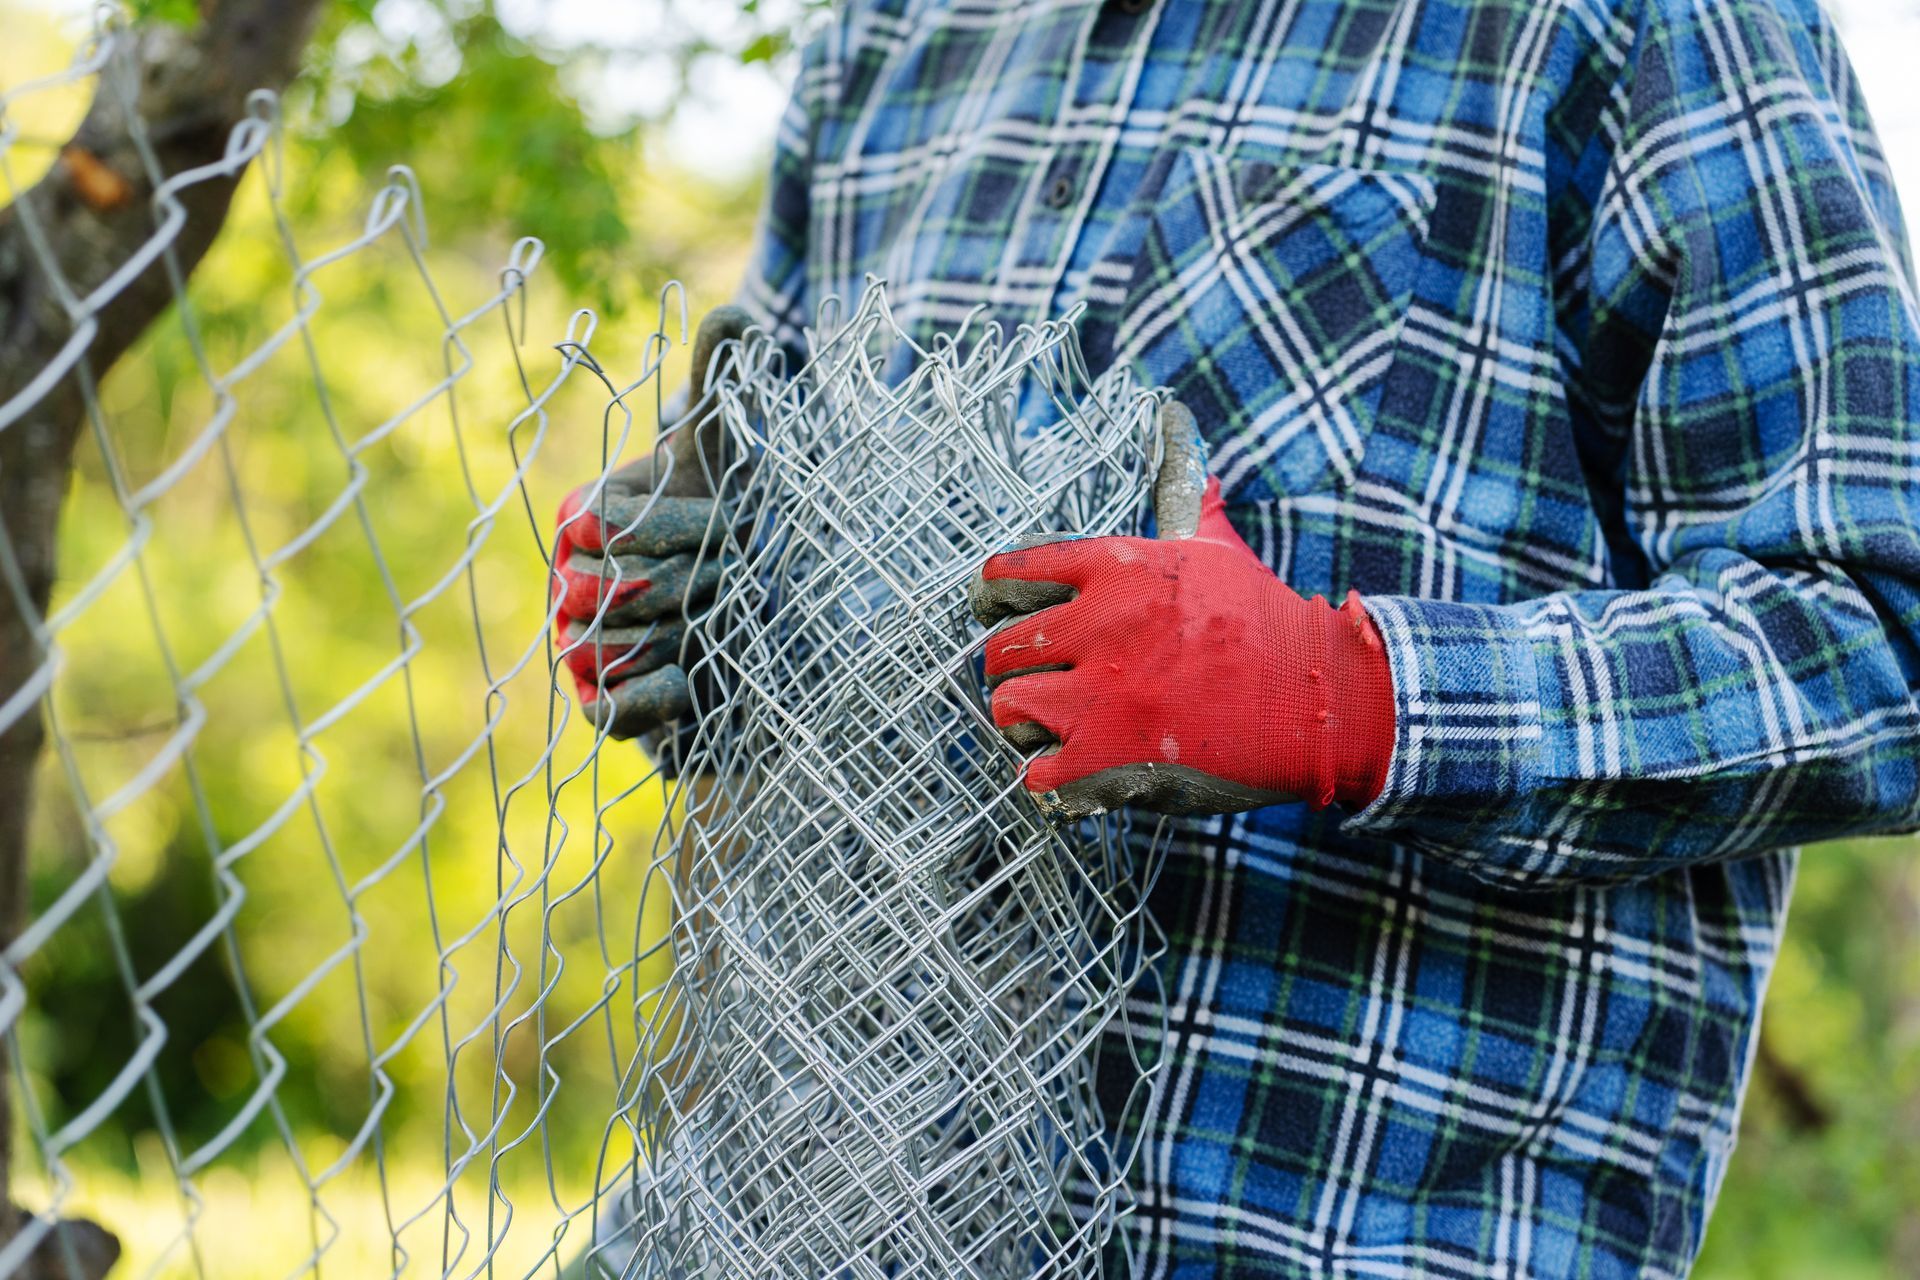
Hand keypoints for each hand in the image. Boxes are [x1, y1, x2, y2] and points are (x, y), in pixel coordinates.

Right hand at [553, 306, 748, 737]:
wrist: (742, 612)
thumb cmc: (722, 521)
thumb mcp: (722, 455)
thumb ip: (720, 387)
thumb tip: (737, 313)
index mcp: (583, 519)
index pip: (611, 526)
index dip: (680, 527)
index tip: (736, 523)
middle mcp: (569, 585)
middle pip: (619, 590)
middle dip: (696, 583)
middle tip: (737, 579)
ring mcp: (579, 649)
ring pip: (618, 649)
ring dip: (688, 636)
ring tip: (721, 623)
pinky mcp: (605, 708)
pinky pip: (612, 712)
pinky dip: (658, 698)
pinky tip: (695, 680)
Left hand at [968, 402, 1395, 819]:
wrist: (1319, 695)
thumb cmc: (1264, 620)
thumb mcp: (1211, 544)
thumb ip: (1179, 484)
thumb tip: (1173, 414)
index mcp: (1115, 569)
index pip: (1007, 573)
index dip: (996, 599)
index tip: (1006, 614)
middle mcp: (1100, 625)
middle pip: (999, 648)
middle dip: (1013, 669)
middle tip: (1043, 681)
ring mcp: (1103, 694)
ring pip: (1007, 708)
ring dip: (1025, 724)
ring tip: (1058, 728)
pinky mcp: (1112, 756)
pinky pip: (1035, 773)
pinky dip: (1049, 778)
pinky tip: (1077, 768)